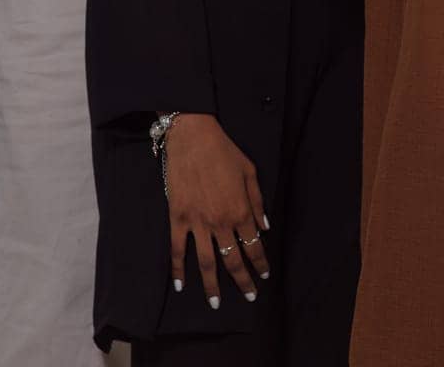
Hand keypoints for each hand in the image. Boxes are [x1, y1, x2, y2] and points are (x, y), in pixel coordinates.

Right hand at [164, 114, 269, 308]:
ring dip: (212, 285)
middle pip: (232, 259)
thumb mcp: (250, 173)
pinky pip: (178, 250)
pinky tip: (181, 286)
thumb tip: (265, 228)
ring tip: (215, 303)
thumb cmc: (224, 152)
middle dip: (242, 280)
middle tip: (248, 297)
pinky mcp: (177, 218)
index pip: (253, 245)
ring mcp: (197, 222)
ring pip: (206, 262)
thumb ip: (258, 203)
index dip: (260, 263)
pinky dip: (178, 270)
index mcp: (241, 210)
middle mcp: (220, 222)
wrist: (193, 139)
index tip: (263, 277)